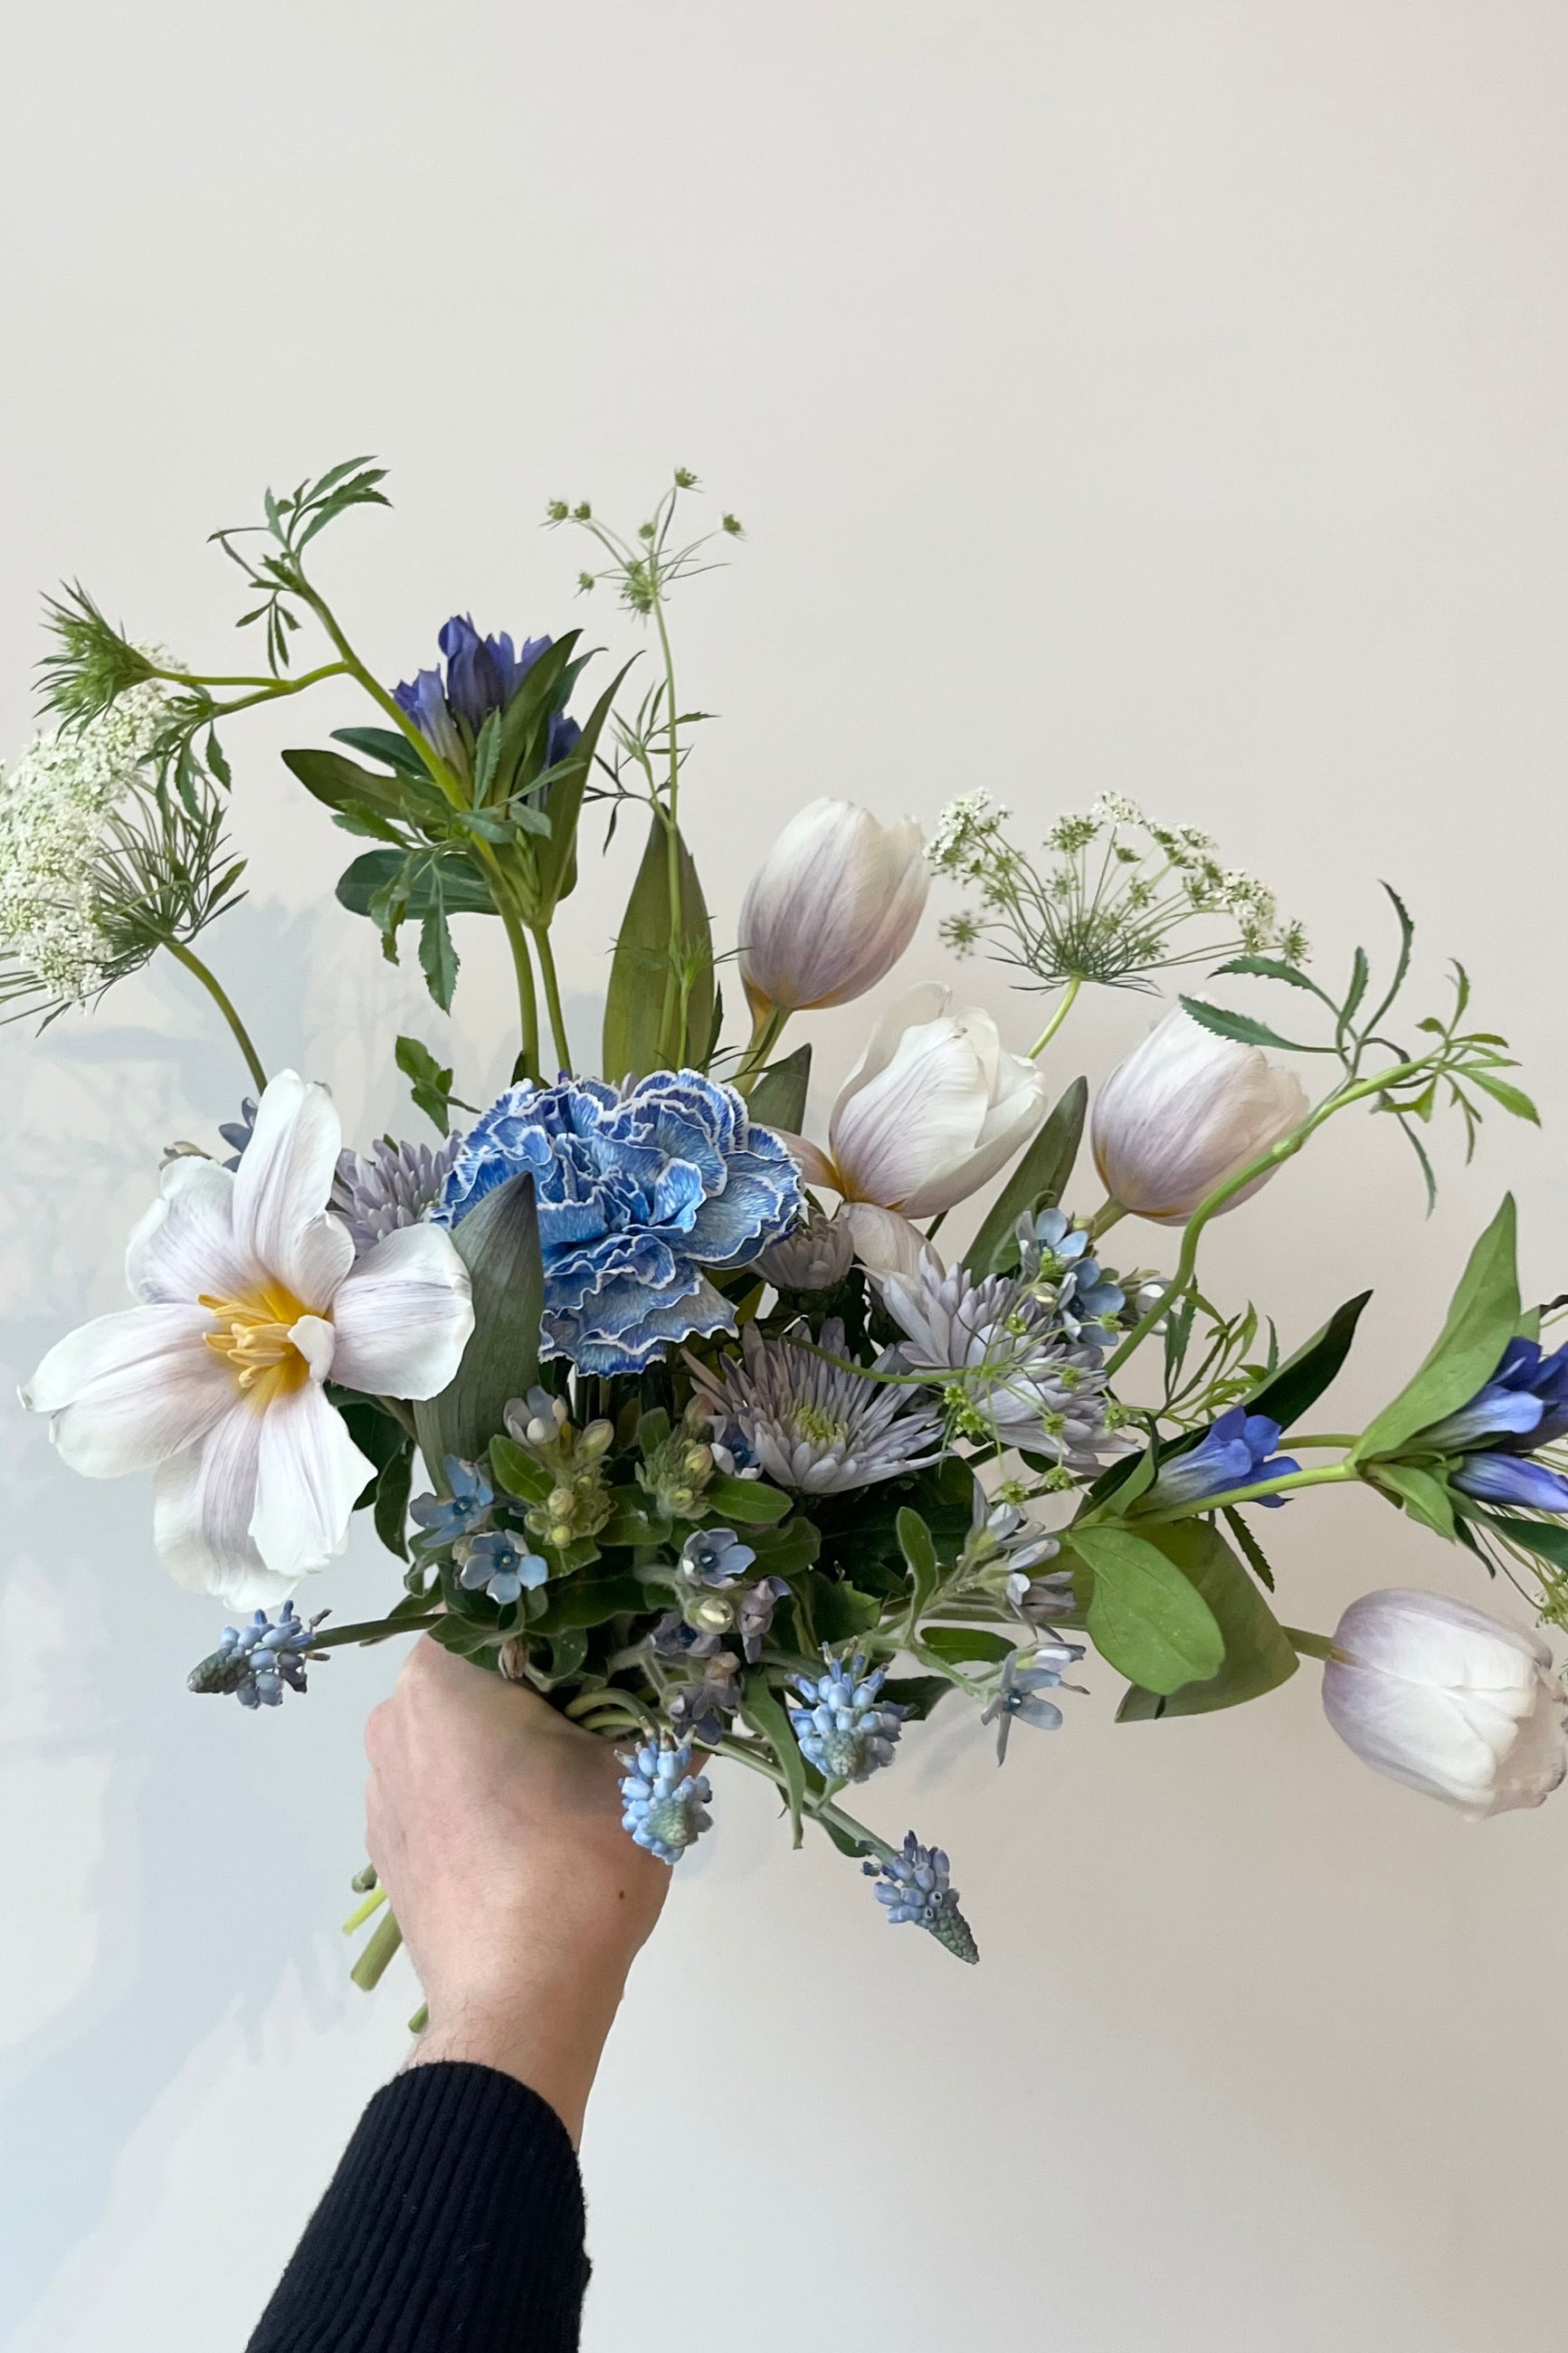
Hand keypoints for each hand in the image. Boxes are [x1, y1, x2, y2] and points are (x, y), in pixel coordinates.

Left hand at [364, 1638, 669, 2141]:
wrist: (519, 2006)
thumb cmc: (575, 1865)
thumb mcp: (643, 1774)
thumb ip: (668, 1714)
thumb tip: (703, 1680)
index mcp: (439, 1679)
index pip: (507, 1613)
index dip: (572, 1626)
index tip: (621, 1650)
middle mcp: (391, 1723)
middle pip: (481, 1678)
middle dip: (545, 1691)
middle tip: (613, 1718)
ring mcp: (381, 1793)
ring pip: (460, 1740)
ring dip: (514, 1748)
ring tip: (580, 1787)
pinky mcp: (390, 1854)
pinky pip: (444, 1796)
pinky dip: (488, 1801)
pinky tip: (539, 1835)